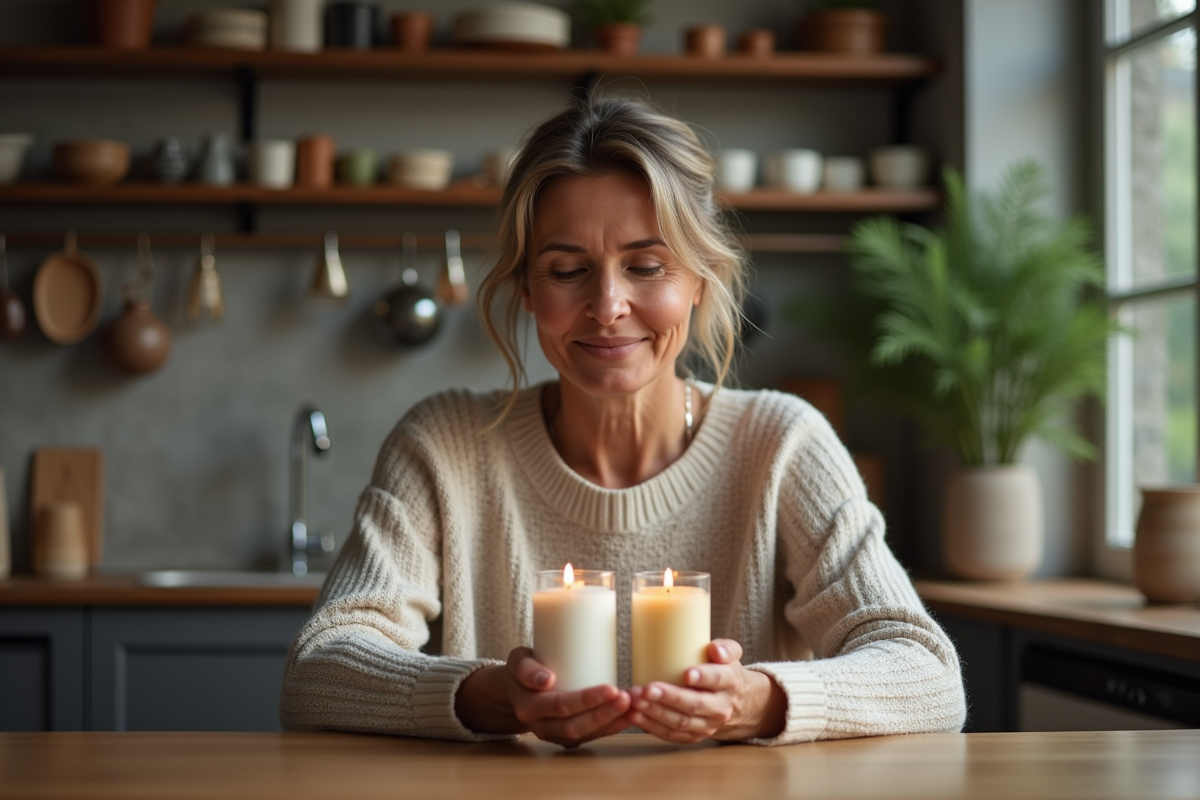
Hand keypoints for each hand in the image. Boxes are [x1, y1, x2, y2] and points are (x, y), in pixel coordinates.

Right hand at [455, 647, 631, 747]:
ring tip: (635, 707)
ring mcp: (555, 734)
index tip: (610, 688)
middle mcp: (540, 726)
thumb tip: (546, 680)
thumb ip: (527, 669)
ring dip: (613, 722)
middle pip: (576, 725)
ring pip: (586, 734)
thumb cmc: (523, 669)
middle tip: (627, 697)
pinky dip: (613, 727)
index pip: (560, 706)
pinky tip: (631, 715)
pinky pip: (591, 736)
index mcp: (528, 706)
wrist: (516, 690)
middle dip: (605, 713)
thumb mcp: (518, 661)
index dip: (586, 700)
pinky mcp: (567, 737)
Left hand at [626, 639, 785, 742]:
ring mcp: (707, 725)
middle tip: (647, 689)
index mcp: (729, 683)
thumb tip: (715, 649)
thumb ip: (725, 648)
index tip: (687, 674)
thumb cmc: (726, 672)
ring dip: (655, 713)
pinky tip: (635, 715)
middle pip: (694, 704)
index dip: (703, 677)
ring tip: (635, 701)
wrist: (739, 705)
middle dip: (669, 698)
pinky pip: (672, 734)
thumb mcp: (732, 655)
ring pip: (680, 722)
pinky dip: (651, 726)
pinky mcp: (694, 736)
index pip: (717, 679)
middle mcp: (720, 707)